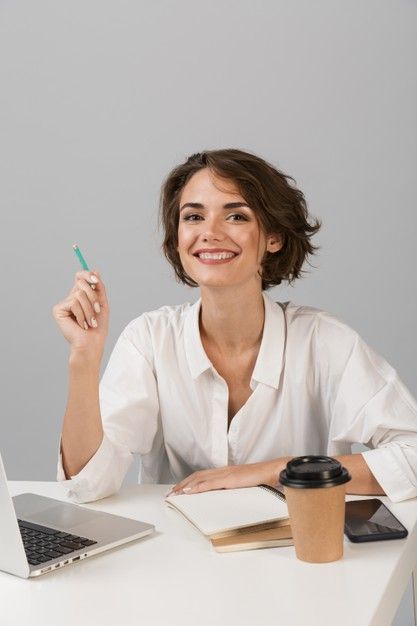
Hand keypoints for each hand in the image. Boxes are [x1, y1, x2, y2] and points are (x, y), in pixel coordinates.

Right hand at [51, 269, 109, 359]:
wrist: (91, 344)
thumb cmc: (98, 327)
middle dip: (93, 297)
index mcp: (80, 295)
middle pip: (81, 283)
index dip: (87, 275)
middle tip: (98, 310)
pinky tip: (81, 325)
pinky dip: (82, 314)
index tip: (96, 279)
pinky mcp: (58, 310)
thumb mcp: (102, 304)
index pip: (80, 277)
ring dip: (89, 310)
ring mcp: (63, 304)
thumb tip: (95, 270)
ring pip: (79, 294)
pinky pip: (74, 303)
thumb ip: (99, 287)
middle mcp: (70, 298)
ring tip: (90, 322)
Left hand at [167, 457, 291, 495]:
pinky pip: (210, 484)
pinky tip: (189, 492)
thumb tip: (231, 498)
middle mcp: (224, 471)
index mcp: (227, 472)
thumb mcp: (247, 486)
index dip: (190, 481)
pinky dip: (197, 488)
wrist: (275, 471)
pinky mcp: (230, 479)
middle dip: (183, 485)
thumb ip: (237, 489)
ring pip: (200, 479)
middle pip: (198, 476)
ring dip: (185, 486)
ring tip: (175, 494)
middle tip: (171, 493)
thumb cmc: (265, 479)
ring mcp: (226, 474)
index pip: (203, 475)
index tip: (180, 489)